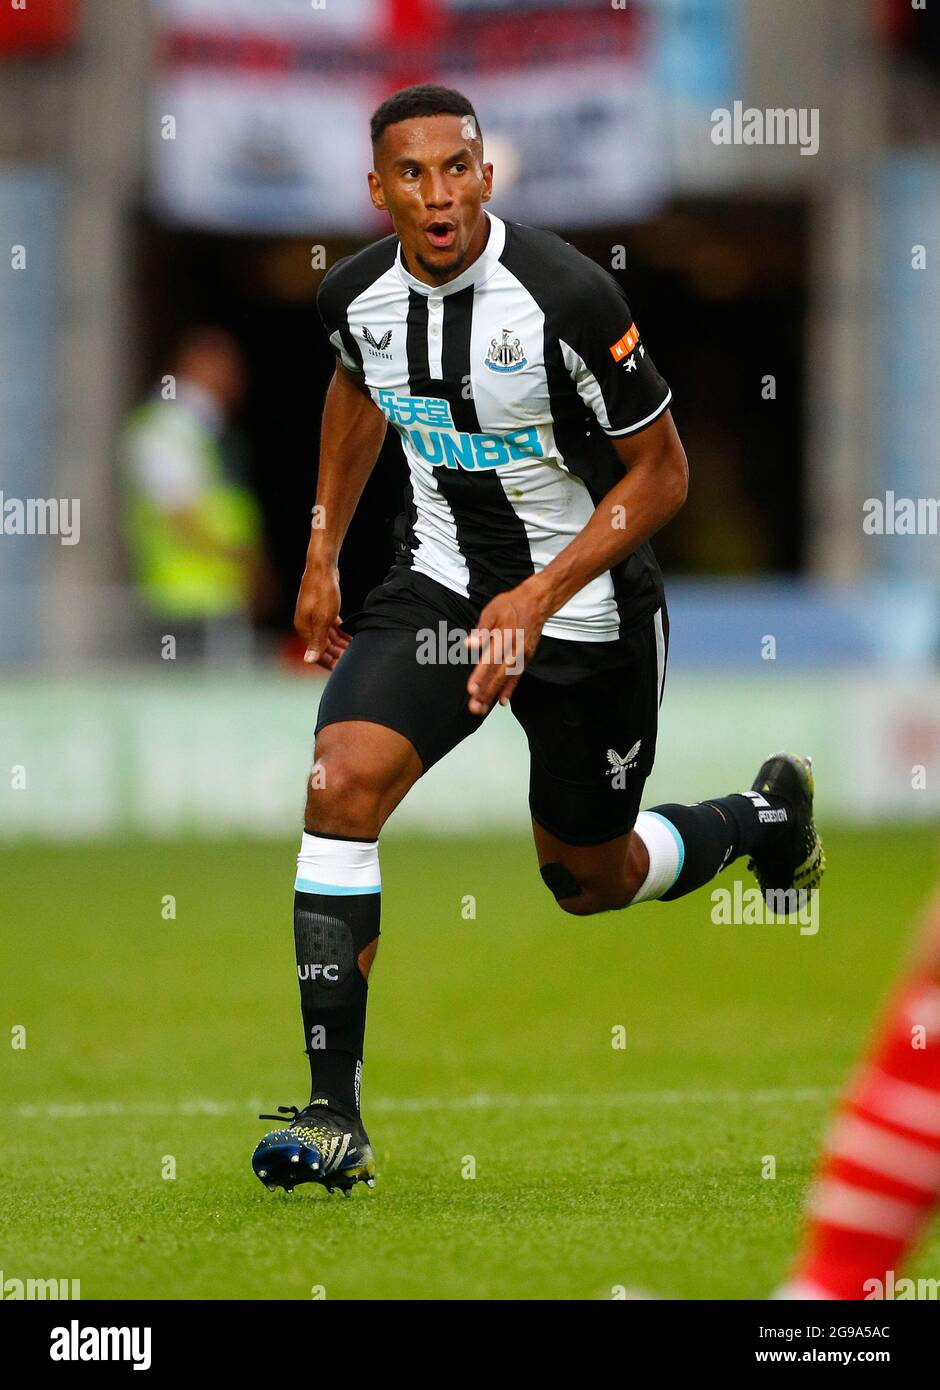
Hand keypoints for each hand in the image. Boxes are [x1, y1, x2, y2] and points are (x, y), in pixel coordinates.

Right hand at [293, 563, 350, 669]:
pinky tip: (351, 635)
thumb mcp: (323, 619)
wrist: (322, 567)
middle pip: (323, 646)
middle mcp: (307, 625)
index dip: (329, 663)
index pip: (316, 654)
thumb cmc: (322, 592)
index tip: (343, 669)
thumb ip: (317, 641)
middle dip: (337, 654)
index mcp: (304, 630)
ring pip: (328, 637)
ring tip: (354, 649)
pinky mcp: (322, 610)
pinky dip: (341, 632)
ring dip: (341, 644)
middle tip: (353, 659)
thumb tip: (308, 661)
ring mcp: (314, 617)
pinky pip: (332, 627)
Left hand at [465, 580, 547, 714]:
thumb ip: (481, 630)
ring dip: (494, 694)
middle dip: (486, 692)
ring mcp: (522, 655)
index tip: (471, 690)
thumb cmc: (510, 605)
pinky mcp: (527, 657)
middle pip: (498, 674)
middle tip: (474, 708)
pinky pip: (517, 676)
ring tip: (483, 708)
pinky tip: (503, 701)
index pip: (489, 660)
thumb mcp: (491, 611)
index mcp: (502, 637)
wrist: (536, 603)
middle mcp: (513, 649)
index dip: (480, 676)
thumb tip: (470, 644)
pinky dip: (510, 689)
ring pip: (506, 679)